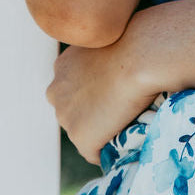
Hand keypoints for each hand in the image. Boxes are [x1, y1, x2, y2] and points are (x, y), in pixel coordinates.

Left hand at [46, 34, 159, 164]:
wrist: (138, 58)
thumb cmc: (133, 42)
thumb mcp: (107, 42)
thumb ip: (100, 59)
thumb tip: (115, 68)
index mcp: (62, 66)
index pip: (73, 90)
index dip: (94, 94)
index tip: (113, 91)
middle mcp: (56, 91)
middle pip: (73, 112)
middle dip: (92, 113)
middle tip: (120, 107)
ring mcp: (67, 116)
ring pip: (83, 132)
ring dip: (100, 131)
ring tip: (126, 120)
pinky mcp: (81, 137)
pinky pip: (94, 152)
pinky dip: (109, 148)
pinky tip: (127, 135)